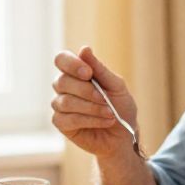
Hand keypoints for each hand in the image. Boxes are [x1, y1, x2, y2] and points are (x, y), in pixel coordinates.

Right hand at [52, 47, 140, 162]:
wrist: (124, 135)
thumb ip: (99, 69)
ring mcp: (60, 105)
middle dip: (87, 91)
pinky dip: (89, 120)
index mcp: (76, 72)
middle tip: (106, 99)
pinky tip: (105, 122)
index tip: (88, 74)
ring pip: (65, 102)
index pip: (62, 59)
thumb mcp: (116, 86)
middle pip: (62, 81)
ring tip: (110, 113)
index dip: (72, 64)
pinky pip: (68, 119)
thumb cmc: (120, 107)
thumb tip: (84, 49)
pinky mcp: (61, 123)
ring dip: (92, 108)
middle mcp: (64, 86)